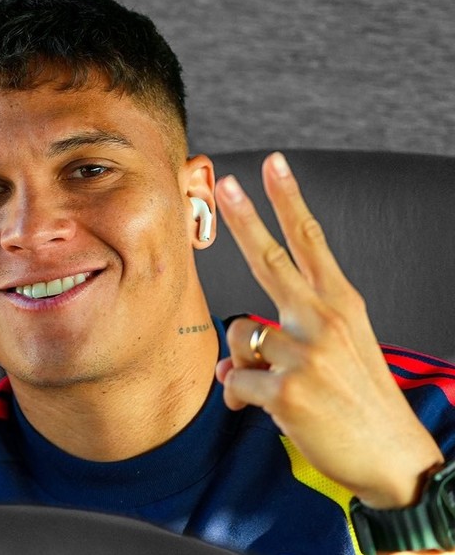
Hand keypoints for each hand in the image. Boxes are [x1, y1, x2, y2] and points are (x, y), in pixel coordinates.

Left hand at [213, 152, 442, 509]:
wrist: (395, 457)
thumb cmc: (360, 402)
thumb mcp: (336, 355)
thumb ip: (283, 343)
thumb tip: (231, 364)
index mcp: (341, 305)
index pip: (312, 242)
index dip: (290, 201)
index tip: (274, 166)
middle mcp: (325, 320)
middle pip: (272, 259)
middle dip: (245, 219)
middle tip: (227, 183)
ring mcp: (306, 354)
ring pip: (241, 337)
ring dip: (247, 366)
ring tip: (281, 390)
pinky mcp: (287, 390)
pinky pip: (237, 383)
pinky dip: (243, 399)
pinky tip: (273, 411)